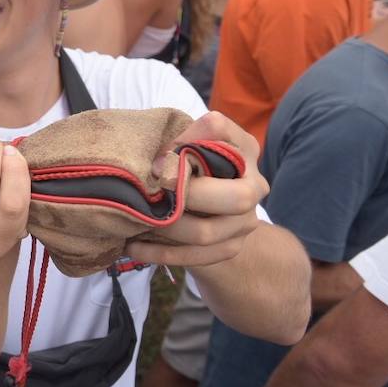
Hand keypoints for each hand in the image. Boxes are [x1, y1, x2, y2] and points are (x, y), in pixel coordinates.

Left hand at [126, 111, 267, 267]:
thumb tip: (160, 165)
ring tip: (134, 221)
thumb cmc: (186, 165)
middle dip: (185, 196)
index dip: (186, 144)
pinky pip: (195, 256)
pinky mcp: (231, 247)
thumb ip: (175, 143)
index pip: (219, 130)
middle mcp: (254, 185)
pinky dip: (159, 253)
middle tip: (150, 195)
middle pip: (234, 197)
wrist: (210, 209)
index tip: (156, 162)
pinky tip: (133, 246)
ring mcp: (245, 221)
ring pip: (205, 232)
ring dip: (164, 227)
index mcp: (242, 148)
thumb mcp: (180, 144)